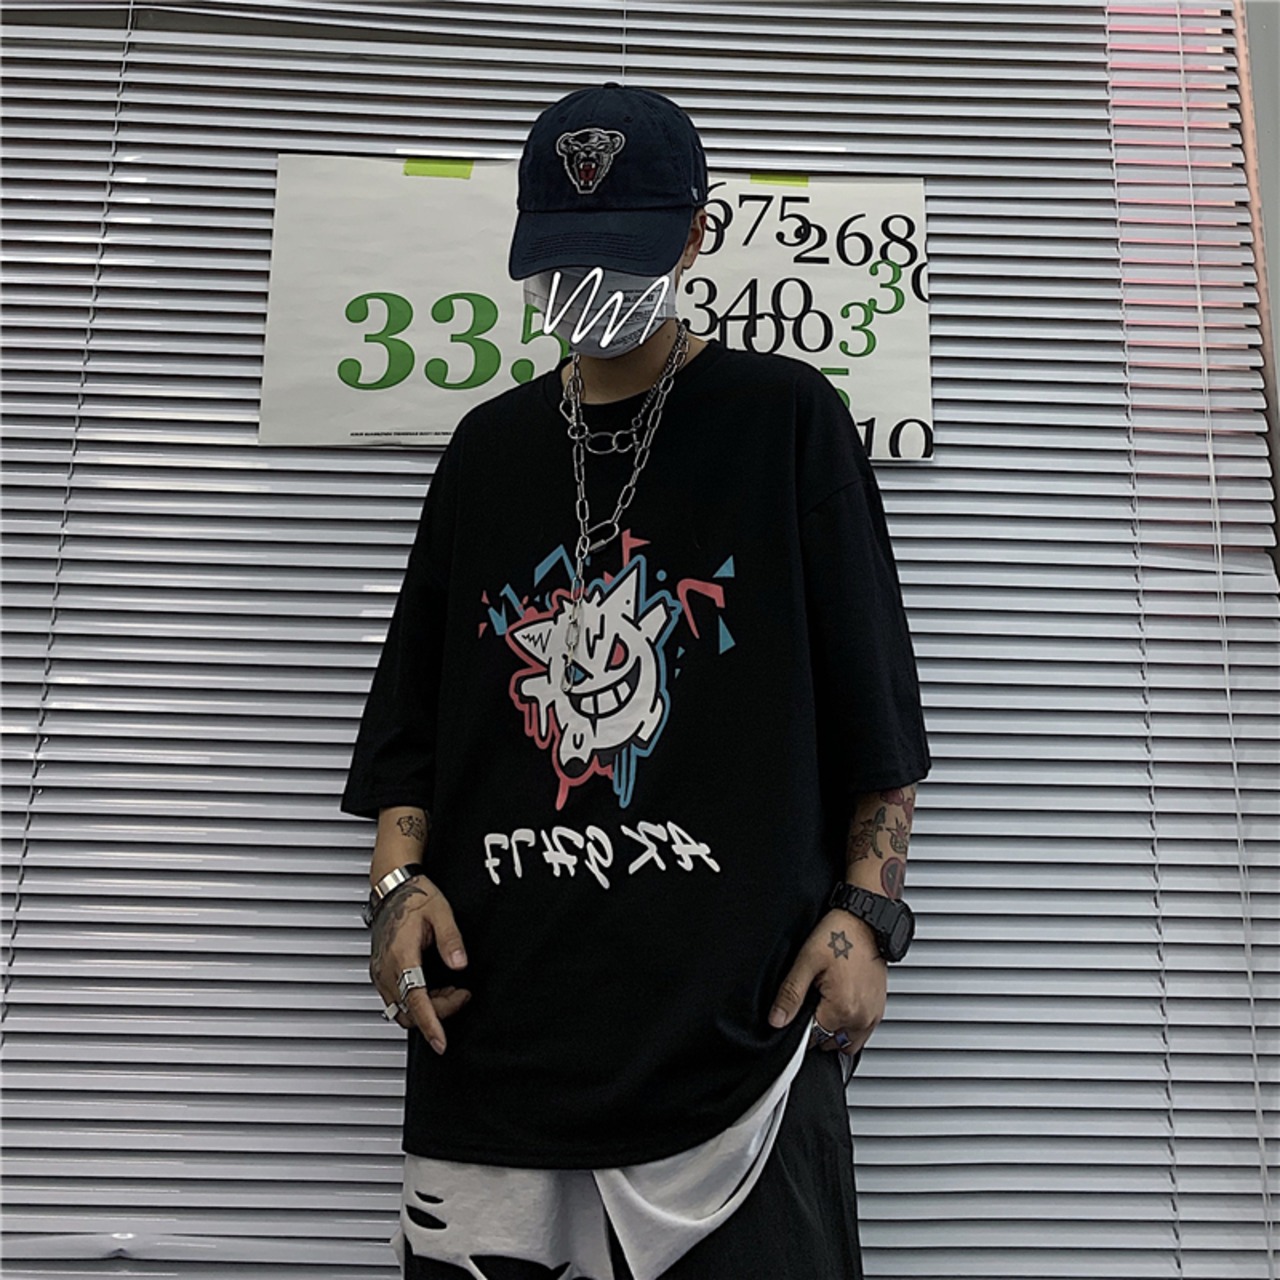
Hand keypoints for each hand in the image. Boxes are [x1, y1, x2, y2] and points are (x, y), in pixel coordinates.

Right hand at [369, 874, 470, 1054]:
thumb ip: (451, 940)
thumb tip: (460, 964)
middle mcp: (386, 969)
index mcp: (401, 955)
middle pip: (409, 1012)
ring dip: (427, 1008)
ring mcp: (380, 973)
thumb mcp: (441, 912)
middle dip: (438, 1013)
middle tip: (462, 995)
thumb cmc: (414, 896)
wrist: (392, 886)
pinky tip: (435, 987)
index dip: (430, 1024)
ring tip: (451, 990)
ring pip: (401, 1010)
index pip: (415, 1000)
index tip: (440, 1043)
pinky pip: (397, 1000)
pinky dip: (417, 1001)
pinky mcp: (380, 973)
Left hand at [768, 909, 885, 1055]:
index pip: (814, 1038)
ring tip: (826, 1003)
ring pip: (848, 1042)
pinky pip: (863, 1030)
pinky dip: (850, 1024)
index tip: (800, 1010)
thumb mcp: (806, 961)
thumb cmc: (840, 934)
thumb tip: (777, 1020)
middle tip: (813, 1001)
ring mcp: (874, 1014)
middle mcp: (862, 1017)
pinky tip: (840, 1001)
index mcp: (843, 1009)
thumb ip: (791, 994)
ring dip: (835, 1031)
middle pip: (832, 1043)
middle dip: (819, 1029)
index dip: (801, 1026)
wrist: (866, 920)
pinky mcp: (879, 1008)